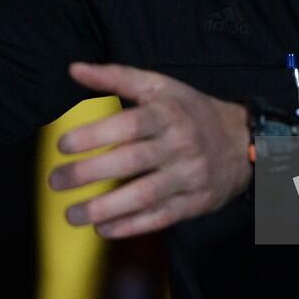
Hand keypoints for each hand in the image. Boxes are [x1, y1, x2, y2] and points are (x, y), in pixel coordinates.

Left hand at [48, 62, 251, 238]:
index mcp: (169, 113)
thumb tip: (74, 69)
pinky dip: (130, 226)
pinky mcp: (195, 202)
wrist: (243, 141)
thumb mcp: (160, 86)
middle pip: (131, 161)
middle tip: (55, 181)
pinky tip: (103, 228)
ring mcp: (189, 176)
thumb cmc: (190, 111)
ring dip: (104, 208)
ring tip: (71, 214)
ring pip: (144, 195)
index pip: (129, 124)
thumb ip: (117, 77)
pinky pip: (160, 218)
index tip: (63, 145)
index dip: (95, 134)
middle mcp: (180, 144)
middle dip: (89, 173)